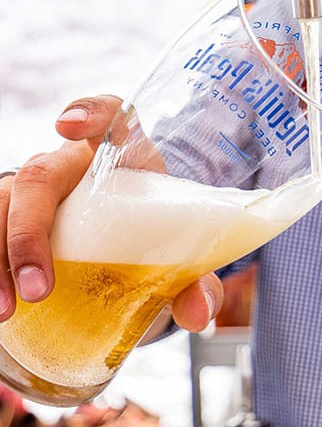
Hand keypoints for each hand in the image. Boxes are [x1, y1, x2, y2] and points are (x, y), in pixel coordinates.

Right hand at [0, 95, 222, 332]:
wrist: (133, 238)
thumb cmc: (156, 232)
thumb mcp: (182, 256)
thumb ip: (197, 282)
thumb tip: (198, 313)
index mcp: (125, 155)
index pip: (112, 115)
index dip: (90, 112)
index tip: (69, 126)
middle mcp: (75, 164)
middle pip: (42, 175)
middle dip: (29, 232)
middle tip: (39, 288)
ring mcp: (41, 186)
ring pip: (3, 202)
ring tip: (7, 310)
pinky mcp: (17, 212)